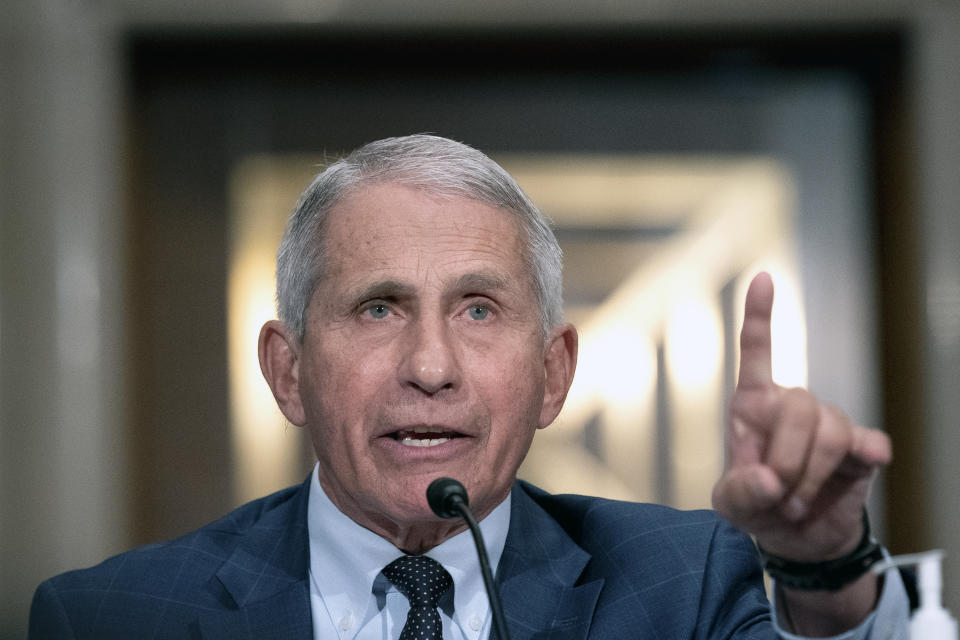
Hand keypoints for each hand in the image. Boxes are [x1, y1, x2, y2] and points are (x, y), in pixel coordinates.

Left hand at [711, 272, 891, 561]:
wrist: (797, 537)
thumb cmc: (757, 505)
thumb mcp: (732, 504)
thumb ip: (740, 492)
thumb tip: (767, 480)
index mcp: (752, 406)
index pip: (756, 353)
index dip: (760, 316)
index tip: (763, 278)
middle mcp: (792, 405)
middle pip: (800, 405)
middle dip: (788, 459)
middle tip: (778, 496)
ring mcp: (829, 424)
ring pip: (831, 430)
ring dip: (812, 475)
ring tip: (797, 502)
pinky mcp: (861, 448)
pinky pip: (868, 443)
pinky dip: (865, 456)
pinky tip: (865, 464)